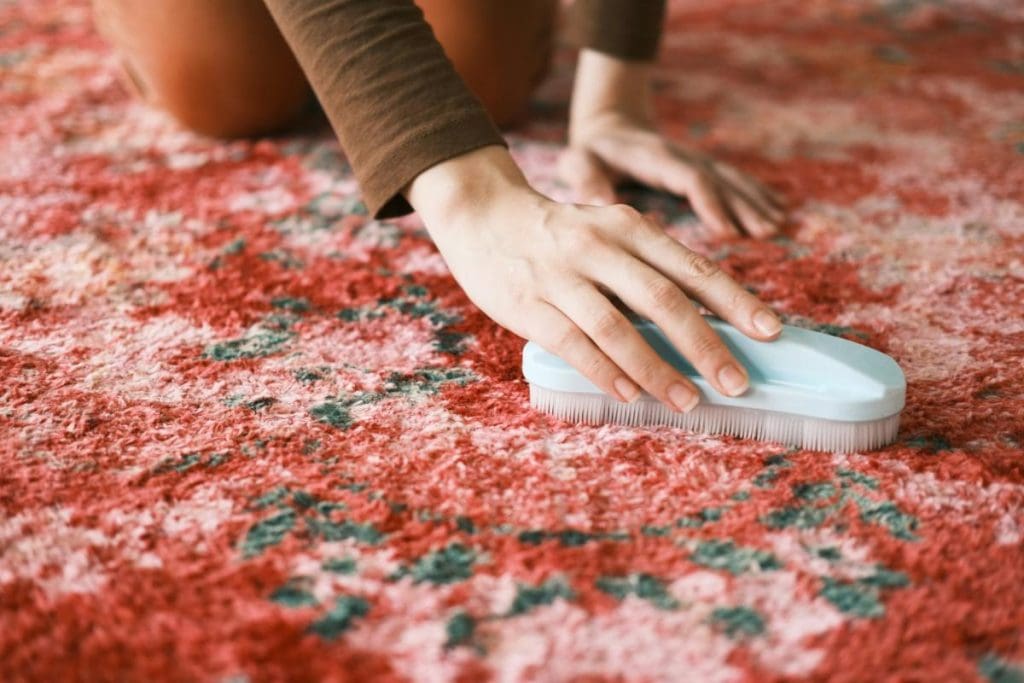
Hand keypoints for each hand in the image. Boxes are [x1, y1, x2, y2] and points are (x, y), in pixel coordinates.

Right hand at [405, 145, 782, 411]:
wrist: (481, 212)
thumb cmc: (557, 234)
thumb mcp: (606, 233)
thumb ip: (645, 269)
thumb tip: (699, 324)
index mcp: (628, 228)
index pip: (692, 267)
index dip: (735, 301)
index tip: (771, 332)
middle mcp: (600, 247)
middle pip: (664, 299)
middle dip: (707, 344)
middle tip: (738, 383)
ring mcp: (562, 276)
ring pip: (619, 327)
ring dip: (658, 369)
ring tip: (688, 401)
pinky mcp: (529, 303)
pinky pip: (573, 343)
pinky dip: (604, 371)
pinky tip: (628, 395)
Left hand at [562, 49, 785, 237]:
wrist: (608, 126)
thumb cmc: (591, 152)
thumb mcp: (578, 162)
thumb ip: (586, 179)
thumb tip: (602, 202)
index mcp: (656, 159)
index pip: (690, 179)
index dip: (711, 203)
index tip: (728, 231)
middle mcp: (682, 157)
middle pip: (720, 180)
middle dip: (745, 206)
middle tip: (767, 232)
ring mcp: (695, 161)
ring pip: (732, 179)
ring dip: (756, 200)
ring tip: (778, 224)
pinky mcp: (700, 168)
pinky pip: (733, 180)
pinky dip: (757, 194)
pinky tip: (779, 210)